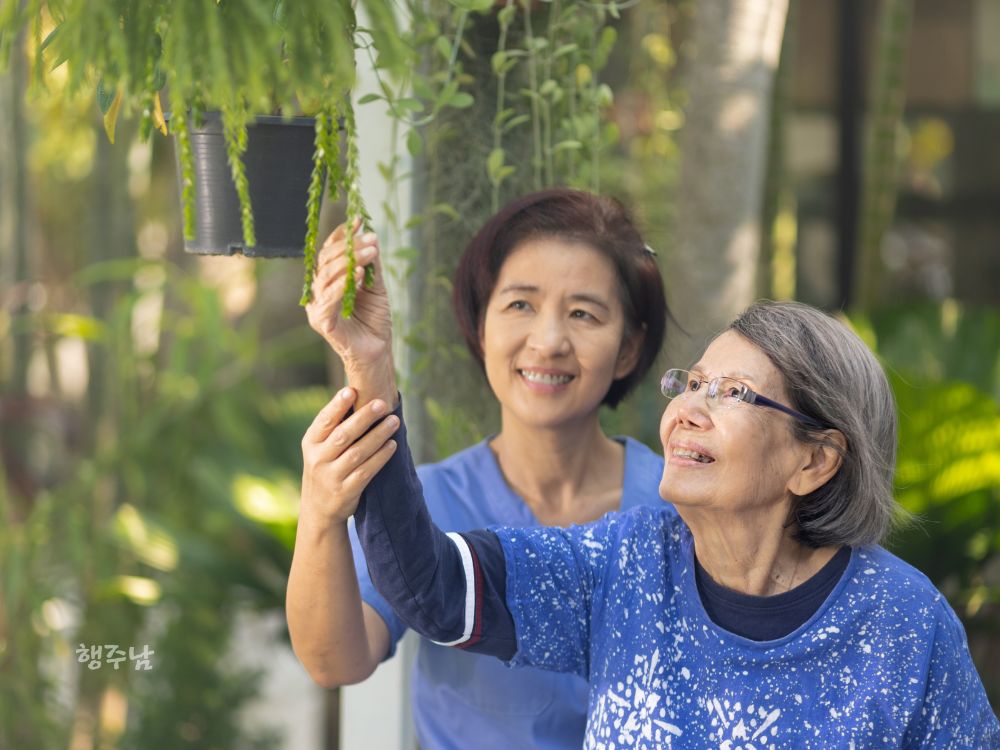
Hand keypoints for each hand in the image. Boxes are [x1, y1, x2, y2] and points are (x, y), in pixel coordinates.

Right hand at [301, 387, 399, 524]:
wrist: (318, 511)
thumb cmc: (325, 468)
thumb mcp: (319, 449)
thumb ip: (334, 427)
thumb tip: (358, 393)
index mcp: (311, 443)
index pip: (324, 421)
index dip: (337, 405)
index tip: (352, 390)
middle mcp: (318, 459)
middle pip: (343, 435)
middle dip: (364, 417)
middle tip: (382, 404)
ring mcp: (331, 477)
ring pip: (357, 452)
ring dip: (378, 435)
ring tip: (394, 421)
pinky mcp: (345, 492)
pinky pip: (366, 472)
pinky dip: (380, 457)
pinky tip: (392, 445)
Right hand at [305, 219, 392, 366]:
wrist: (377, 351)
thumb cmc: (374, 320)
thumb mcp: (376, 287)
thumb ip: (371, 266)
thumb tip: (371, 237)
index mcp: (327, 281)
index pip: (329, 252)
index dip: (342, 235)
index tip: (359, 221)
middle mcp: (318, 291)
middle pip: (326, 261)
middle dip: (349, 246)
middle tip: (370, 238)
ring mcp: (317, 306)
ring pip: (327, 276)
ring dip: (349, 261)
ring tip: (370, 252)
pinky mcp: (321, 322)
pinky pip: (329, 298)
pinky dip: (344, 284)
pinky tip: (359, 274)